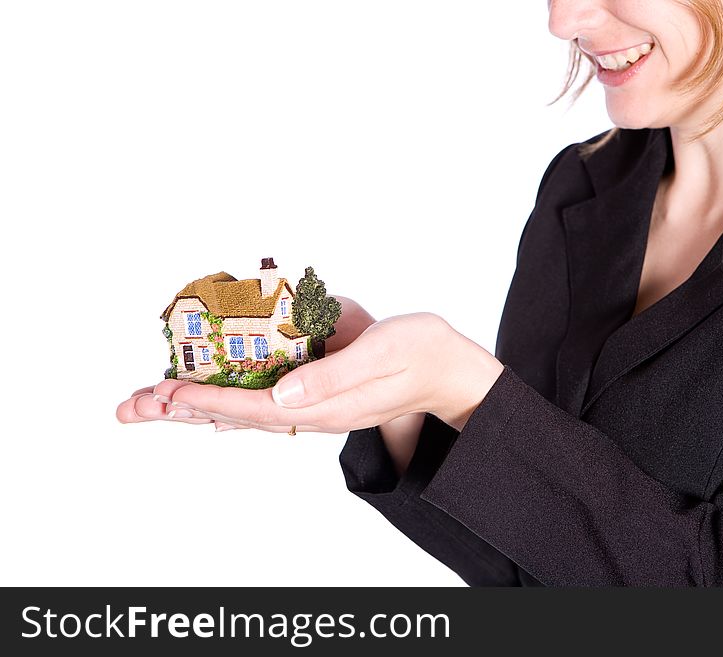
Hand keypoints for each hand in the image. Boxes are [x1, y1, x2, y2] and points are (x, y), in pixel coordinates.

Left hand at [160, 312, 503, 433]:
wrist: (450, 370)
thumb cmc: (421, 354)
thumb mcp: (381, 355)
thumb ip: (332, 376)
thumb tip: (282, 394)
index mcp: (326, 405)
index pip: (255, 406)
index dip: (209, 400)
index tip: (168, 393)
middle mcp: (314, 412)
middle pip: (238, 416)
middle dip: (185, 411)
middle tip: (133, 406)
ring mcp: (316, 408)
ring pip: (246, 413)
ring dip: (198, 410)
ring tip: (153, 407)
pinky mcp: (320, 397)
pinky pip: (264, 407)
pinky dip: (229, 408)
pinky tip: (210, 413)